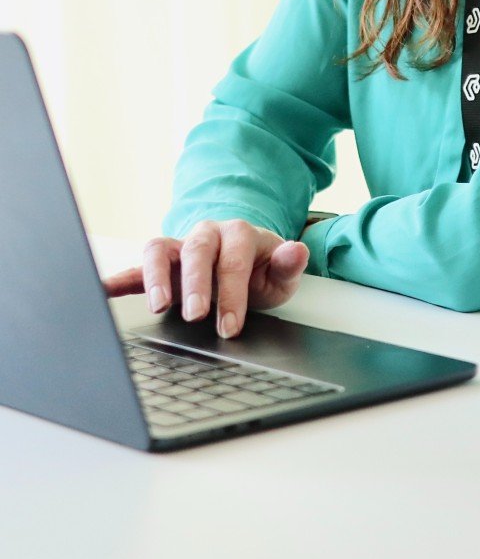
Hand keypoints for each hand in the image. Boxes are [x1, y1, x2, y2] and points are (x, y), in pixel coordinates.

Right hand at [102, 219, 308, 338]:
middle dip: (195, 284)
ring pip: (160, 250)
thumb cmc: (262, 271)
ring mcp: (180, 246)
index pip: (233, 261)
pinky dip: (119, 278)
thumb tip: (296, 250)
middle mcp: (207, 234)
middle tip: (197, 315)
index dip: (232, 293)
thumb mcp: (281, 273)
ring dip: (157, 277)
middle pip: (196, 252)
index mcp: (239, 233)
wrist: (245, 265)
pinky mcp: (161, 263)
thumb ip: (289, 264)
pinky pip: (135, 267)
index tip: (230, 326)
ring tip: (159, 307)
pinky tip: (103, 290)